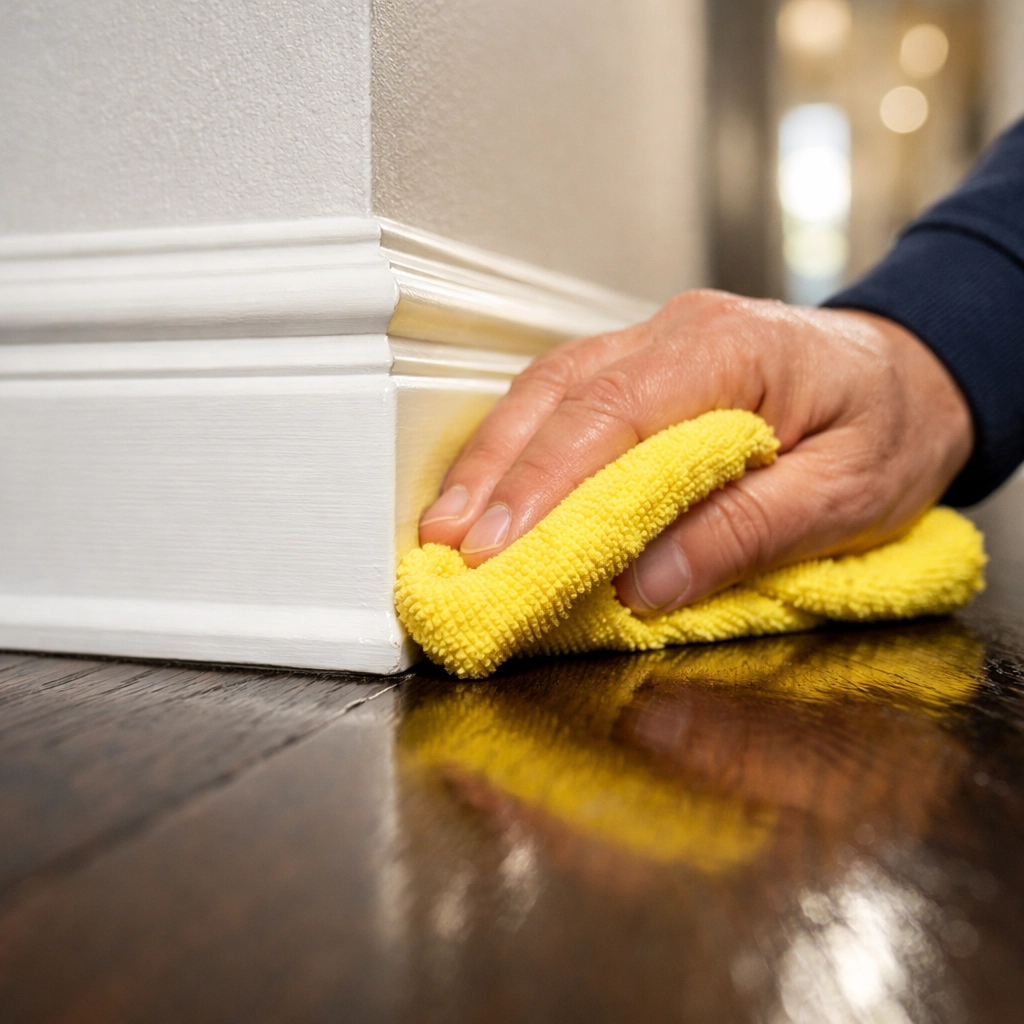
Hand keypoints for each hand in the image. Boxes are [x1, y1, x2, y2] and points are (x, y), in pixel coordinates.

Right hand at [418, 290, 972, 613]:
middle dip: (495, 474)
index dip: (545, 483)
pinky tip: (493, 490)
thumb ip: (747, 532)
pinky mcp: (641, 368)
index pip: (614, 412)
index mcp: (732, 349)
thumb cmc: (890, 428)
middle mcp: (678, 332)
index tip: (498, 547)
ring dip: (493, 460)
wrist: (912, 376)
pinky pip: (564, 398)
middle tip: (446, 546)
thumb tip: (645, 584)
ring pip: (546, 389)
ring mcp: (652, 342)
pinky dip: (520, 448)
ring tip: (450, 527)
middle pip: (558, 392)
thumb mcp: (847, 494)